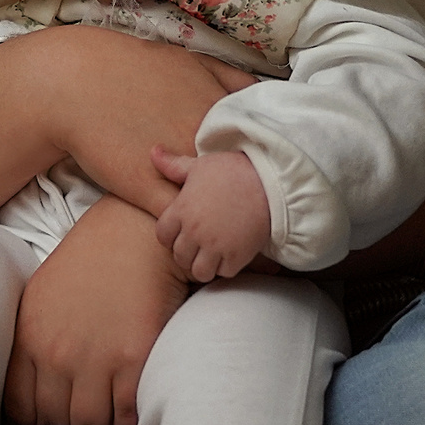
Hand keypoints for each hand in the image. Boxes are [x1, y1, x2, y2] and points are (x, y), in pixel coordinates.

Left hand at [3, 196, 189, 424]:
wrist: (134, 233)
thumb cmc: (89, 263)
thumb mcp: (40, 298)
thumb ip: (33, 343)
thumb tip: (33, 389)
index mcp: (28, 339)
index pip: (18, 409)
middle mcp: (56, 354)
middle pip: (54, 422)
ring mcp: (95, 359)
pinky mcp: (135, 359)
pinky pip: (128, 416)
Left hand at [149, 146, 273, 280]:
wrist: (271, 181)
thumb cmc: (234, 170)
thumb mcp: (200, 165)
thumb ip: (174, 165)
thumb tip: (153, 152)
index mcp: (182, 210)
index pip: (162, 236)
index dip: (171, 235)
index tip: (182, 232)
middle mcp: (194, 231)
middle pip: (179, 256)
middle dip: (187, 252)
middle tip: (199, 245)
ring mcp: (215, 245)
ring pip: (199, 271)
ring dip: (205, 265)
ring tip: (213, 254)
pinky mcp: (237, 255)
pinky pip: (224, 272)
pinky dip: (227, 267)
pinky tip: (231, 254)